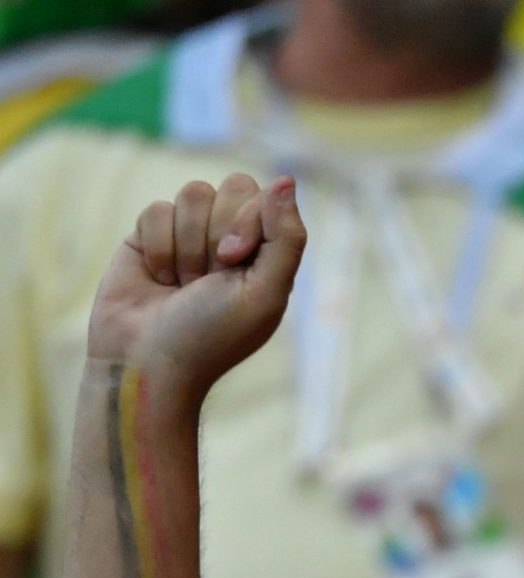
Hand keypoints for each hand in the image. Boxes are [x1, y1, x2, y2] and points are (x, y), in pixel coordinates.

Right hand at [88, 173, 304, 395]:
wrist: (146, 360)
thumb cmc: (212, 335)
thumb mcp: (265, 292)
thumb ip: (286, 237)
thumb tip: (287, 180)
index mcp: (269, 253)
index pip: (268, 198)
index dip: (247, 221)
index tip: (232, 260)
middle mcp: (233, 238)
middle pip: (234, 186)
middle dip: (217, 232)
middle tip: (209, 276)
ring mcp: (191, 234)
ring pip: (194, 192)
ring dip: (188, 244)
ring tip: (184, 282)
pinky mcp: (149, 235)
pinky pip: (157, 208)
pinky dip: (158, 246)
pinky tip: (158, 277)